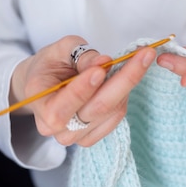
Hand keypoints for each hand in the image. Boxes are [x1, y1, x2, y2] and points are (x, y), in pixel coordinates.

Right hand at [10, 35, 155, 146]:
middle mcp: (57, 129)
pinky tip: (125, 77)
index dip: (84, 87)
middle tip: (144, 55)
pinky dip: (125, 95)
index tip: (103, 66)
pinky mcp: (92, 136)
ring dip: (128, 84)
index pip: (62, 107)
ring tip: (137, 59)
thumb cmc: (50, 64)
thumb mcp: (60, 50)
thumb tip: (103, 62)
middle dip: (124, 80)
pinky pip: (117, 117)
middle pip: (97, 109)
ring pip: (111, 112)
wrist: (45, 84)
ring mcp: (76, 136)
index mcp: (40, 107)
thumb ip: (79, 55)